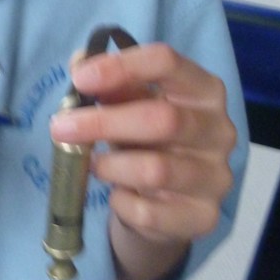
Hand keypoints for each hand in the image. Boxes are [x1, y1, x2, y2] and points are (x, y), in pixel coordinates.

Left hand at [49, 42, 235, 279]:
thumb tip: (79, 63)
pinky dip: (121, 202)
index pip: (167, 62)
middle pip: (161, 119)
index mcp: (204, 90)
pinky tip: (117, 194)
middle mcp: (220, 130)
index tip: (79, 79)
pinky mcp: (204, 217)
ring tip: (92, 164)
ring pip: (155, 169)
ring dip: (110, 166)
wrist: (168, 199)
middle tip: (60, 127)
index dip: (120, 67)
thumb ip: (108, 82)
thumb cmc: (148, 136)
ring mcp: (216, 176)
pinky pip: (150, 212)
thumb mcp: (130, 103)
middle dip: (103, 122)